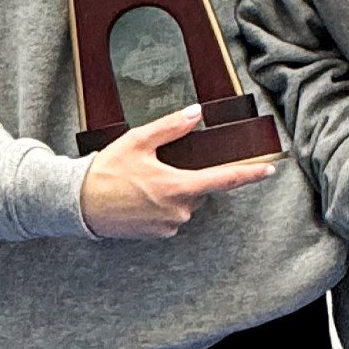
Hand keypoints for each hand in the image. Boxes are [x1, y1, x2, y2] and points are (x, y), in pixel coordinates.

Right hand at [79, 105, 276, 238]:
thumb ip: (171, 127)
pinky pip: (171, 214)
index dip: (249, 174)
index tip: (269, 169)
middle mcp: (179, 210)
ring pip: (185, 201)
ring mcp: (169, 225)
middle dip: (186, 174)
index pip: (224, 180)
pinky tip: (139, 196)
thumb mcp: (138, 141)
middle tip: (155, 166)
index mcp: (178, 186)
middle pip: (199, 188)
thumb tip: (195, 114)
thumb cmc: (107, 171)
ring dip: (172, 189)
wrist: (79, 203)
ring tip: (140, 182)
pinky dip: (161, 203)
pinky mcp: (158, 234)